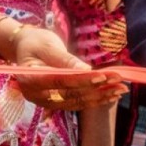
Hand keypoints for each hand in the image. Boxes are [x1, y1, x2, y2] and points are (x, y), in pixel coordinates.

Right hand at [5, 25, 125, 110]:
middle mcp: (35, 95)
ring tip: (120, 90)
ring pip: (76, 102)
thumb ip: (65, 60)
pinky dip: (94, 100)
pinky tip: (110, 96)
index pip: (60, 82)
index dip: (82, 80)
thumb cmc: (36, 42)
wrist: (25, 48)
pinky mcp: (54, 103)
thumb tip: (86, 70)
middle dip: (96, 89)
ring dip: (99, 97)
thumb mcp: (49, 46)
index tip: (103, 76)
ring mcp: (44, 102)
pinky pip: (76, 103)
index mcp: (29, 79)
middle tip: (119, 82)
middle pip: (70, 95)